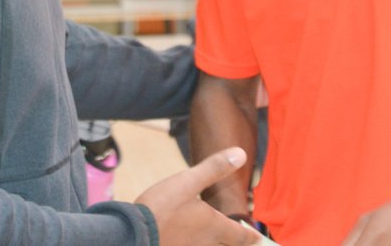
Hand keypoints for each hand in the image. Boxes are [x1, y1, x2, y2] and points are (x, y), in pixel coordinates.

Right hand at [136, 147, 261, 244]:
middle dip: (234, 244)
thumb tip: (241, 154)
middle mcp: (206, 244)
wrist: (132, 235)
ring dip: (216, 244)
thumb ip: (214, 168)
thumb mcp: (188, 181)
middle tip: (241, 240)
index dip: (251, 237)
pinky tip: (188, 240)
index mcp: (213, 226)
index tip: (258, 239)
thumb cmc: (161, 207)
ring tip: (217, 239)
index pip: (240, 236)